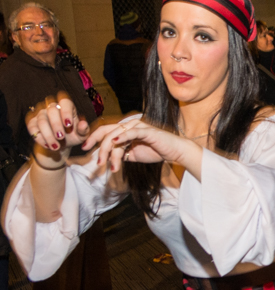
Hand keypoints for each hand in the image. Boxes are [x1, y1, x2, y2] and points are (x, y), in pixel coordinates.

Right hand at [25, 92, 90, 158]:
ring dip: (48, 135)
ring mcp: (41, 114)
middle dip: (56, 125)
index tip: (68, 125)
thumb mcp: (81, 135)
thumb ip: (83, 130)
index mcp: (67, 107)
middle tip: (61, 137)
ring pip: (42, 120)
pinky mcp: (32, 122)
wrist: (61, 145)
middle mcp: (52, 107)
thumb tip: (83, 123)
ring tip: (56, 146)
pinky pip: (32, 128)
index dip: (66, 112)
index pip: (65, 102)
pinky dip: (40, 139)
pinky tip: (48, 146)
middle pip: (51, 110)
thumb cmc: (73, 136)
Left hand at [84, 118, 199, 172]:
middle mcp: (129, 125)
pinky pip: (131, 132)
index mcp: (125, 129)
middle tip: (98, 163)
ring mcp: (138, 126)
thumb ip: (122, 153)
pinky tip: (115, 143)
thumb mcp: (134, 154)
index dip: (93, 138)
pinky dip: (122, 137)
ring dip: (110, 151)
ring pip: (117, 135)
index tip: (85, 148)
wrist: (175, 152)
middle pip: (107, 133)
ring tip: (109, 164)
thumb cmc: (157, 151)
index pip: (105, 130)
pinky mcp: (147, 131)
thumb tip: (109, 157)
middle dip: (99, 148)